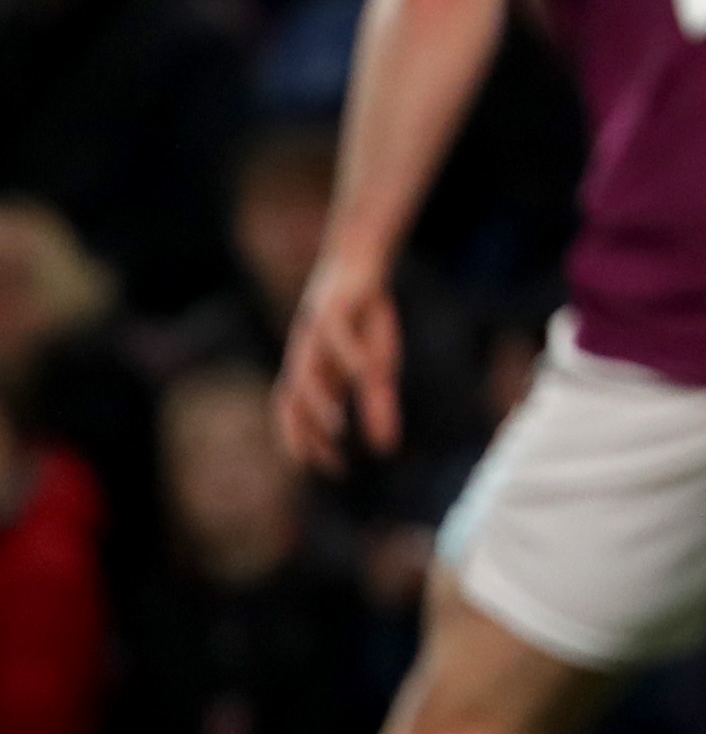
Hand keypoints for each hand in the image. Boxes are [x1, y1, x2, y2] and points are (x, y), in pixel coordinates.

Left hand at [277, 255, 400, 472]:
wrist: (360, 263)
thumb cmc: (365, 317)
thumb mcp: (378, 366)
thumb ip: (378, 405)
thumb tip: (385, 449)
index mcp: (314, 371)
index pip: (298, 414)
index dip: (307, 443)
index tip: (331, 470)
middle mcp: (307, 355)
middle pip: (291, 399)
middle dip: (303, 432)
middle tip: (322, 462)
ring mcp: (316, 333)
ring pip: (306, 372)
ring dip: (317, 402)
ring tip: (335, 426)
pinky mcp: (334, 308)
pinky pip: (337, 335)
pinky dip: (349, 356)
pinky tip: (366, 373)